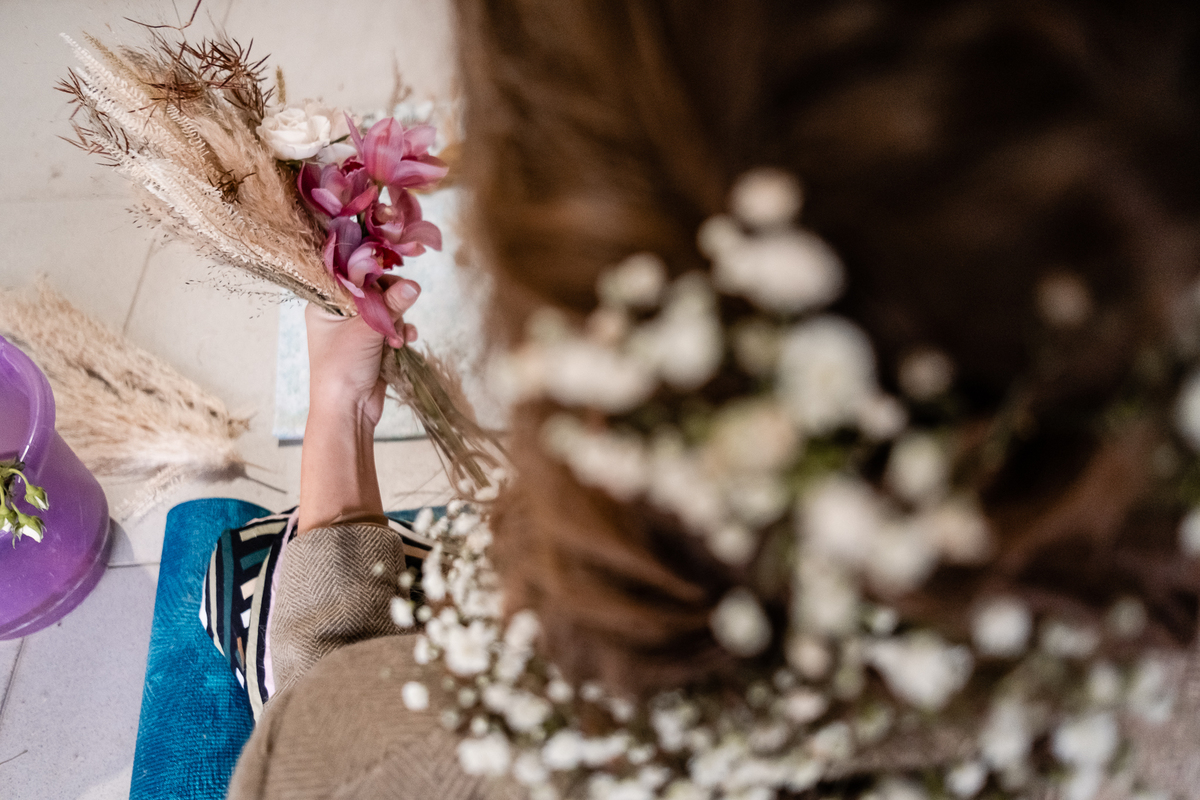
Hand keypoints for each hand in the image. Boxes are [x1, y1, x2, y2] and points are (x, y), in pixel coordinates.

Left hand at [304, 277, 420, 426]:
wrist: (347, 410)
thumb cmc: (342, 368)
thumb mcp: (367, 330)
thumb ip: (391, 305)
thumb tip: (414, 285)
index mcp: (325, 303)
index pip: (350, 274)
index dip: (372, 273)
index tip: (392, 277)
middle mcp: (339, 312)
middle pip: (373, 290)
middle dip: (390, 302)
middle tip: (397, 312)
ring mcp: (357, 328)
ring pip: (386, 308)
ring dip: (397, 321)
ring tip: (396, 339)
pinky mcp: (373, 342)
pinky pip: (393, 326)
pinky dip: (401, 332)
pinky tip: (405, 342)